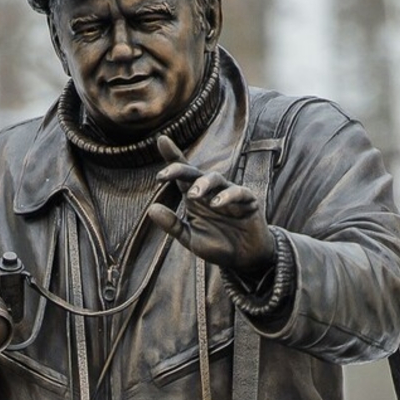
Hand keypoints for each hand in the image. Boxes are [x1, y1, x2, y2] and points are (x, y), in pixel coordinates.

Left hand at [146, 136, 275, 277]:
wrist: (244, 260)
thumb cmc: (217, 245)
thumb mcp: (189, 238)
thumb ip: (172, 224)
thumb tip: (151, 209)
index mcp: (195, 196)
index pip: (182, 173)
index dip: (173, 155)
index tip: (161, 140)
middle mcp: (211, 191)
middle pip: (195, 172)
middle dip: (179, 169)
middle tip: (163, 176)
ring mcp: (230, 194)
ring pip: (216, 178)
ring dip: (203, 183)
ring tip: (193, 195)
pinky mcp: (248, 202)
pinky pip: (239, 192)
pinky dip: (228, 196)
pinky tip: (217, 203)